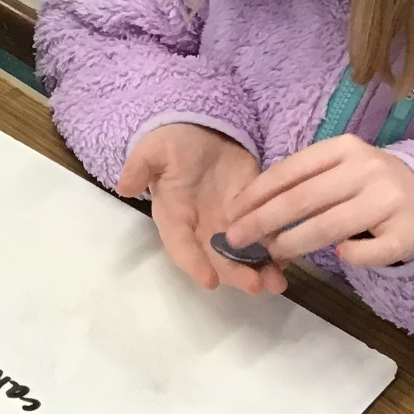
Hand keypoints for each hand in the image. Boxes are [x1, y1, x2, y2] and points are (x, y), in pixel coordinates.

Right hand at [119, 124, 264, 291]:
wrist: (202, 127)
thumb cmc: (174, 142)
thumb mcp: (154, 149)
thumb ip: (140, 167)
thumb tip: (124, 186)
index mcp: (174, 217)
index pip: (181, 247)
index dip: (194, 264)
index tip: (210, 282)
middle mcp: (200, 229)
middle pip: (217, 260)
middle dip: (236, 274)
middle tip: (257, 285)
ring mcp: (228, 224)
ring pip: (243, 255)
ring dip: (260, 269)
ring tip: (278, 280)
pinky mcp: (252, 213)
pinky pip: (263, 237)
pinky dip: (275, 250)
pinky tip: (290, 258)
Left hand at [216, 135, 413, 272]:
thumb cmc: (366, 184)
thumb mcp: (336, 170)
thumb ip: (302, 183)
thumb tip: (249, 210)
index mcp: (344, 148)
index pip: (291, 170)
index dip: (257, 193)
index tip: (231, 212)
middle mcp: (367, 169)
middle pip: (304, 199)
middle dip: (263, 220)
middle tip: (236, 239)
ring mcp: (389, 201)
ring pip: (330, 226)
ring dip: (294, 242)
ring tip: (271, 252)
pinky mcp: (405, 233)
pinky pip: (367, 251)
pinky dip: (349, 255)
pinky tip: (337, 257)